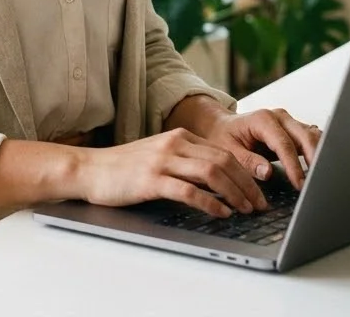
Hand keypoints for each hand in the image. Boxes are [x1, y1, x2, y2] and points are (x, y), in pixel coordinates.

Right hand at [75, 129, 270, 217]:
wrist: (90, 169)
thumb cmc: (124, 168)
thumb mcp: (159, 157)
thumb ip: (185, 162)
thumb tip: (219, 181)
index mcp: (179, 136)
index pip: (223, 151)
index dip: (246, 172)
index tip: (258, 192)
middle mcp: (173, 144)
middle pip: (223, 160)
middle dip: (247, 184)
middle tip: (260, 204)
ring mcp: (162, 161)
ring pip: (211, 172)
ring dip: (234, 193)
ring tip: (246, 209)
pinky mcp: (151, 180)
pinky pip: (189, 191)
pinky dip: (210, 203)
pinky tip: (221, 213)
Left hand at [194, 108, 321, 190]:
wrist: (222, 125)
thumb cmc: (223, 137)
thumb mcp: (228, 150)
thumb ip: (247, 161)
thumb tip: (266, 172)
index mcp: (262, 119)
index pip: (284, 144)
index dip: (294, 166)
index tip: (300, 184)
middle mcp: (279, 117)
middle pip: (305, 136)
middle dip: (315, 159)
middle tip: (318, 183)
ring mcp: (288, 122)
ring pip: (312, 136)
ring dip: (320, 155)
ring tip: (323, 178)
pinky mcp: (294, 130)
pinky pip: (311, 139)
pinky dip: (319, 152)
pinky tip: (322, 169)